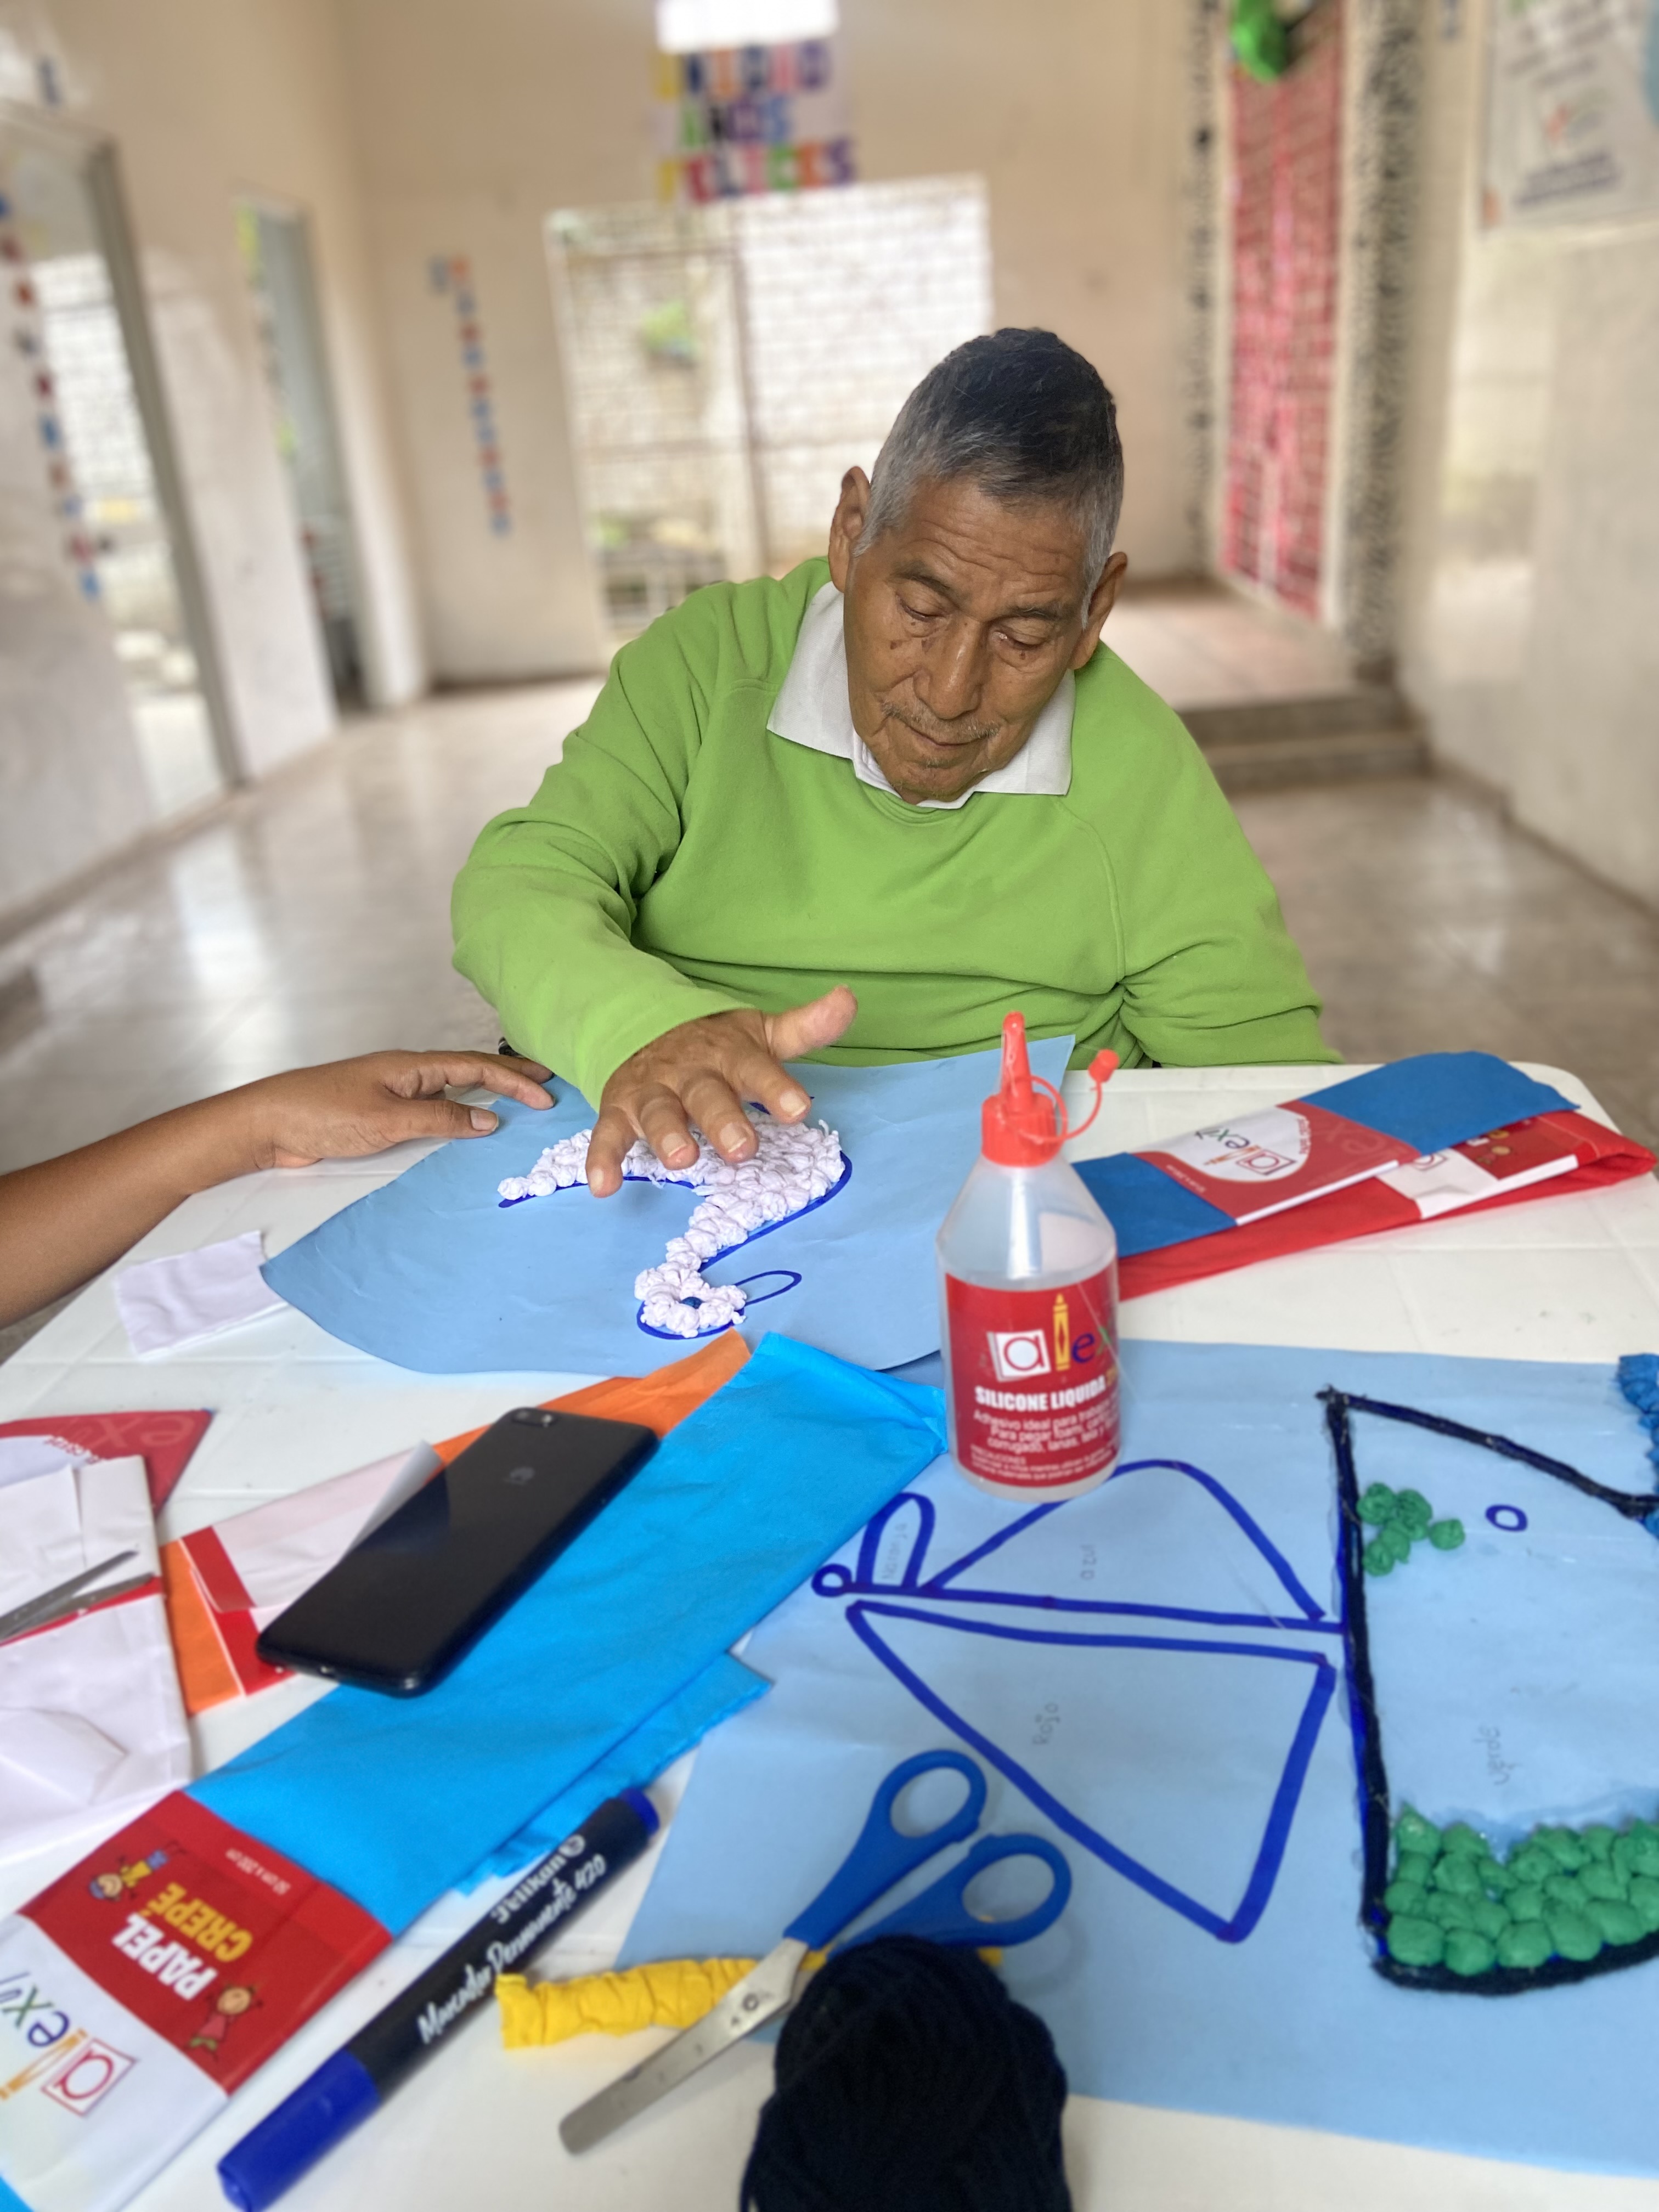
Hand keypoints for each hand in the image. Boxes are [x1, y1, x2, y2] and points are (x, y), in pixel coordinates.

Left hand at [241, 1050, 553, 1168]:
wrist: (268, 1124)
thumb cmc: (321, 1114)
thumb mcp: (388, 1120)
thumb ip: (439, 1118)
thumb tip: (488, 1119)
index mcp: (411, 1067)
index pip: (475, 1067)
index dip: (514, 1079)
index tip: (546, 1093)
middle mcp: (406, 1075)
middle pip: (468, 1071)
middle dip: (509, 1077)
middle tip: (545, 1084)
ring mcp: (393, 1093)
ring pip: (450, 1089)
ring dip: (485, 1094)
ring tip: (517, 1103)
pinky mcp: (379, 1114)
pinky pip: (430, 1109)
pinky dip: (456, 1113)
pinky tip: (464, 1125)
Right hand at [586, 988, 856, 1196]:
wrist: (645, 1025)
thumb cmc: (718, 1045)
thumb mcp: (760, 1034)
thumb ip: (805, 1027)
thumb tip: (848, 999)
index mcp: (730, 1054)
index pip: (757, 1069)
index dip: (776, 1088)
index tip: (798, 1110)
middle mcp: (691, 1072)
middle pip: (708, 1095)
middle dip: (723, 1120)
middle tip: (744, 1149)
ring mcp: (652, 1090)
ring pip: (659, 1112)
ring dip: (668, 1135)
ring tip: (682, 1160)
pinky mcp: (618, 1108)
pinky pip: (608, 1132)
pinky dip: (602, 1158)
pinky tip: (603, 1186)